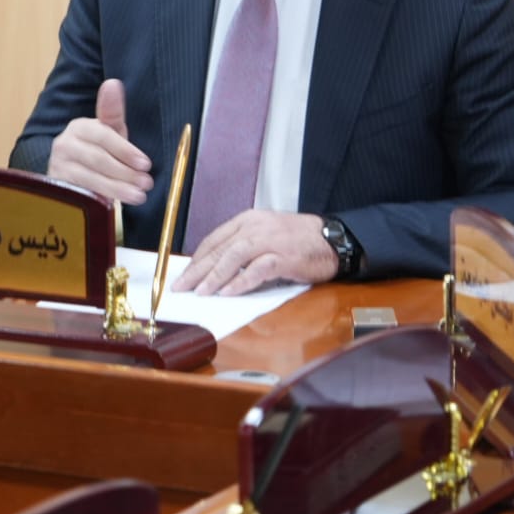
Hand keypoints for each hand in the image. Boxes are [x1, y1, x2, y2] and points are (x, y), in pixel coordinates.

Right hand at [45, 79, 153, 204]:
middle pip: (98, 159)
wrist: (70, 172)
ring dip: (117, 188)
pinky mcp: (57, 187)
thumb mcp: (109, 132)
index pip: (103, 136)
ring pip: (90, 178)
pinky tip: (114, 204)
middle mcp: (64, 144)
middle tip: (146, 183)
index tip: (146, 164)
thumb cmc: (98, 150)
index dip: (126, 150)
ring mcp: (58, 166)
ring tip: (139, 196)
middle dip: (126, 173)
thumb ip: (113, 111)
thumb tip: (113, 83)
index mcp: (80, 127)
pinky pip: (80, 194)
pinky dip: (100, 199)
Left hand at [173, 209, 337, 295]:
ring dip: (215, 276)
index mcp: (248, 220)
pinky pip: (258, 269)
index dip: (196, 259)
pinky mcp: (285, 256)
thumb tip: (215, 267)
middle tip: (181, 287)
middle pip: (220, 248)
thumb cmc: (297, 240)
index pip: (214, 239)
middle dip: (198, 270)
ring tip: (200, 292)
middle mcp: (256, 226)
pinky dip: (241, 281)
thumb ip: (241, 246)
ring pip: (234, 256)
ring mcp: (271, 240)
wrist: (332, 239)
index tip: (183, 275)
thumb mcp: (265, 235)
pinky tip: (229, 292)